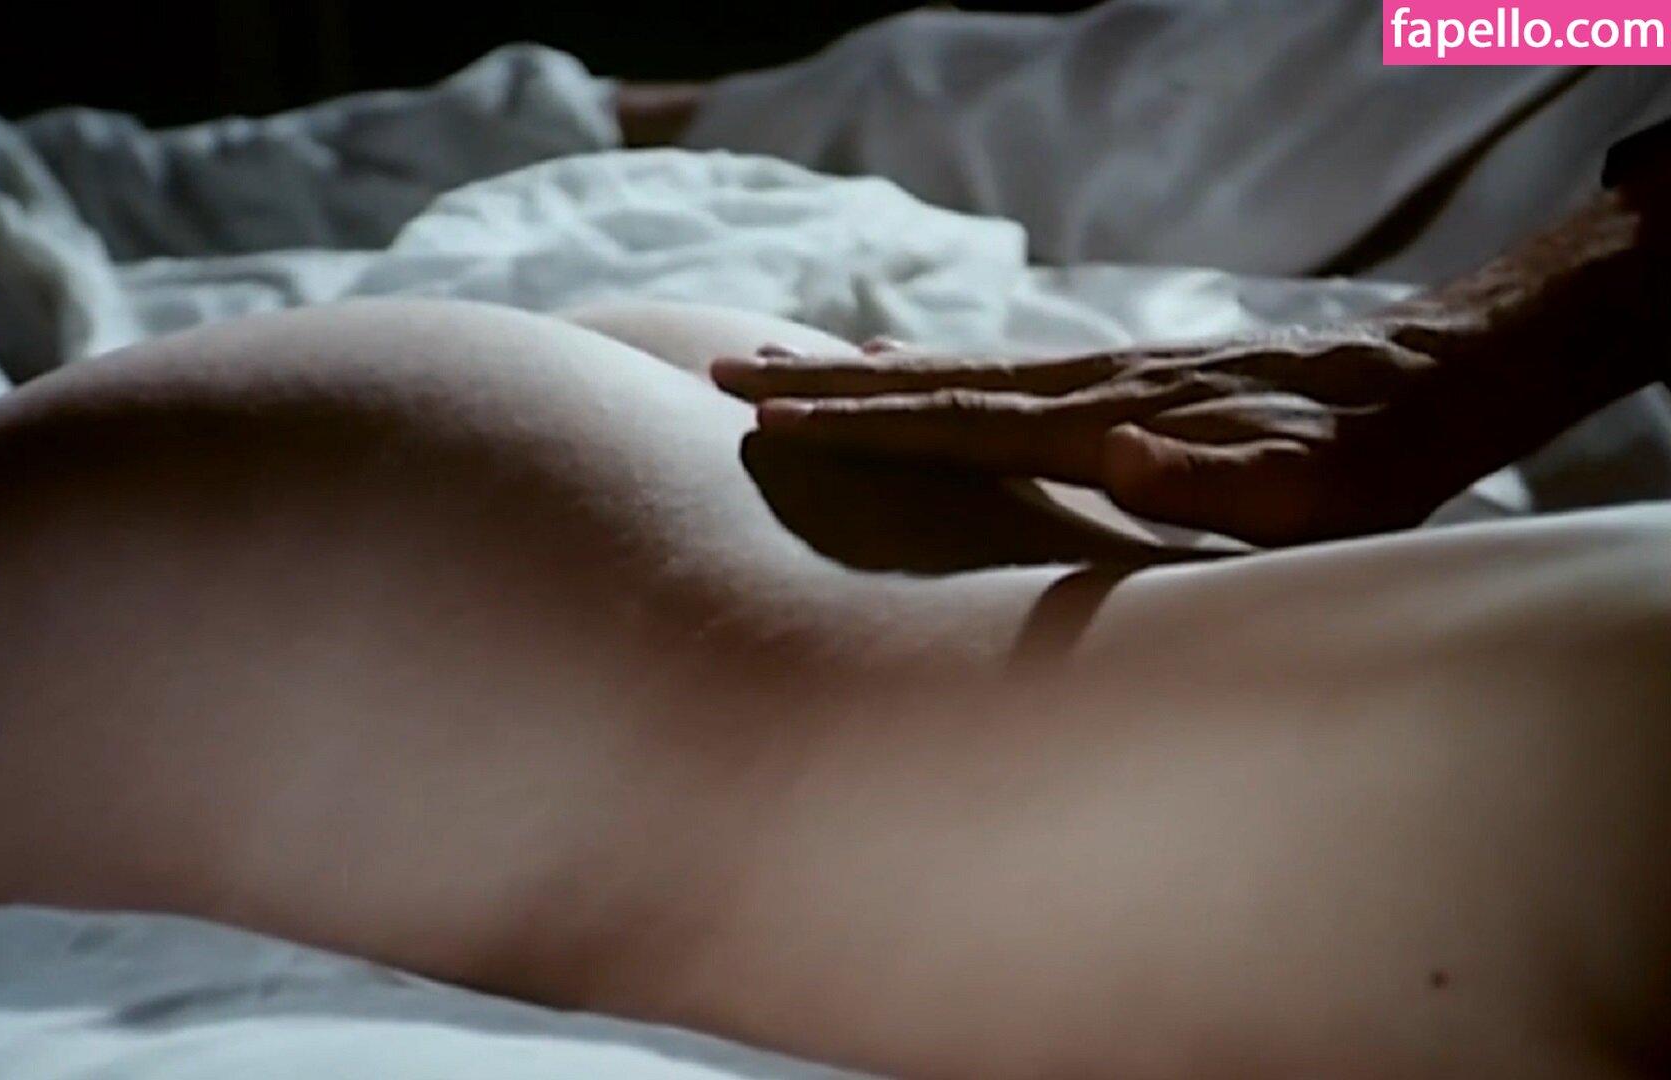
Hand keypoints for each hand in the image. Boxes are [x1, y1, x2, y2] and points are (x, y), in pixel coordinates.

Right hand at [712, 321, 1497, 547]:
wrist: (1433, 380)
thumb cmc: (1372, 463)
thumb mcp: (1313, 496)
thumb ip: (1214, 478)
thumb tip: (1117, 452)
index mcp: (1110, 422)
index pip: (959, 422)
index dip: (862, 422)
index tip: (770, 415)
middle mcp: (1090, 388)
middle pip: (933, 384)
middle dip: (826, 386)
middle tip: (729, 375)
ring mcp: (1103, 376)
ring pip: (956, 372)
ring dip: (864, 373)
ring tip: (788, 364)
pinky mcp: (1122, 379)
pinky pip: (998, 375)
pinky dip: (931, 371)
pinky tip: (907, 364)